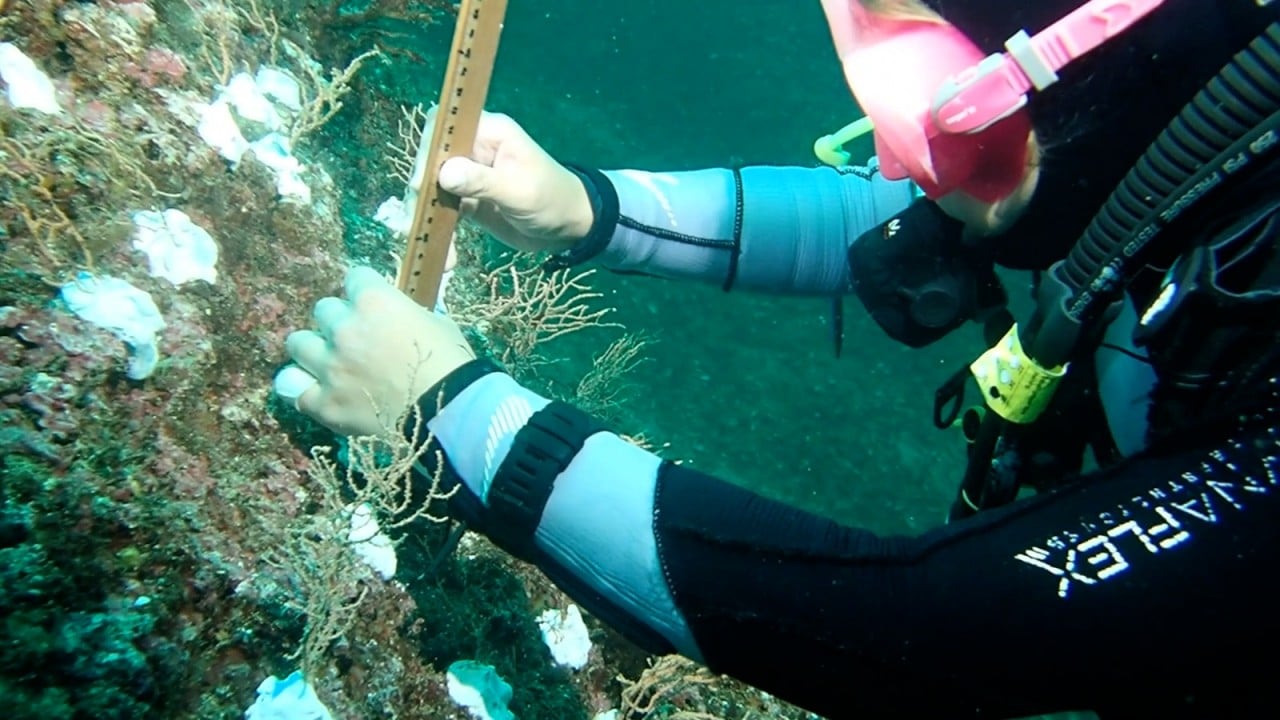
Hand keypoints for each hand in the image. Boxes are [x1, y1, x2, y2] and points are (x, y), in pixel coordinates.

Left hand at [274, 266, 475, 436]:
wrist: (450, 414)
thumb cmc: (452, 365)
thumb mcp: (439, 324)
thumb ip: (411, 314)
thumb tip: (405, 313)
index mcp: (375, 301)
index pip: (355, 277)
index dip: (366, 291)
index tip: (375, 306)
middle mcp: (344, 328)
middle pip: (324, 310)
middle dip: (340, 321)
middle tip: (358, 340)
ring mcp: (330, 366)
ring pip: (298, 343)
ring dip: (315, 350)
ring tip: (331, 363)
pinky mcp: (324, 402)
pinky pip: (290, 386)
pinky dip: (301, 387)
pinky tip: (314, 389)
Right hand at [431, 109, 593, 252]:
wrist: (569, 227)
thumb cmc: (552, 199)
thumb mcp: (519, 191)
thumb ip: (482, 181)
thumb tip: (444, 174)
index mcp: (489, 132)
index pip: (444, 127)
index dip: (428, 150)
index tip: (422, 182)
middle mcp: (473, 149)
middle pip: (431, 160)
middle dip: (421, 191)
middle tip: (417, 221)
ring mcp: (467, 175)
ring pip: (432, 188)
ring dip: (425, 216)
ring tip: (422, 241)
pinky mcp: (467, 200)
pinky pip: (443, 211)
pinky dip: (439, 231)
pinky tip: (445, 257)